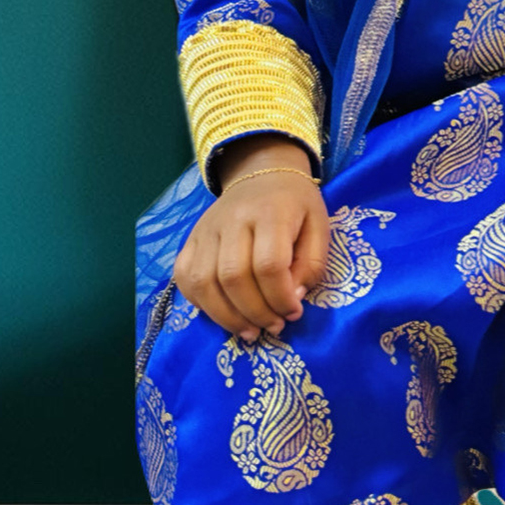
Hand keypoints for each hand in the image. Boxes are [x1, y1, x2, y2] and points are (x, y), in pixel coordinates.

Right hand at [173, 134, 329, 341]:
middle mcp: (233, 219)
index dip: (280, 297)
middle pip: (233, 277)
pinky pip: (185, 277)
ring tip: (250, 331)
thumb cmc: (297, 205)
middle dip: (255, 312)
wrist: (262, 172)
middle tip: (274, 327)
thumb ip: (311, 265)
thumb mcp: (319, 228)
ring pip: (204, 282)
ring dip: (227, 316)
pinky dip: (201, 304)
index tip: (294, 312)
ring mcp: (206, 229)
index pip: (268, 264)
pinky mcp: (191, 239)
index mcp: (271, 212)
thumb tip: (291, 299)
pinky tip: (224, 315)